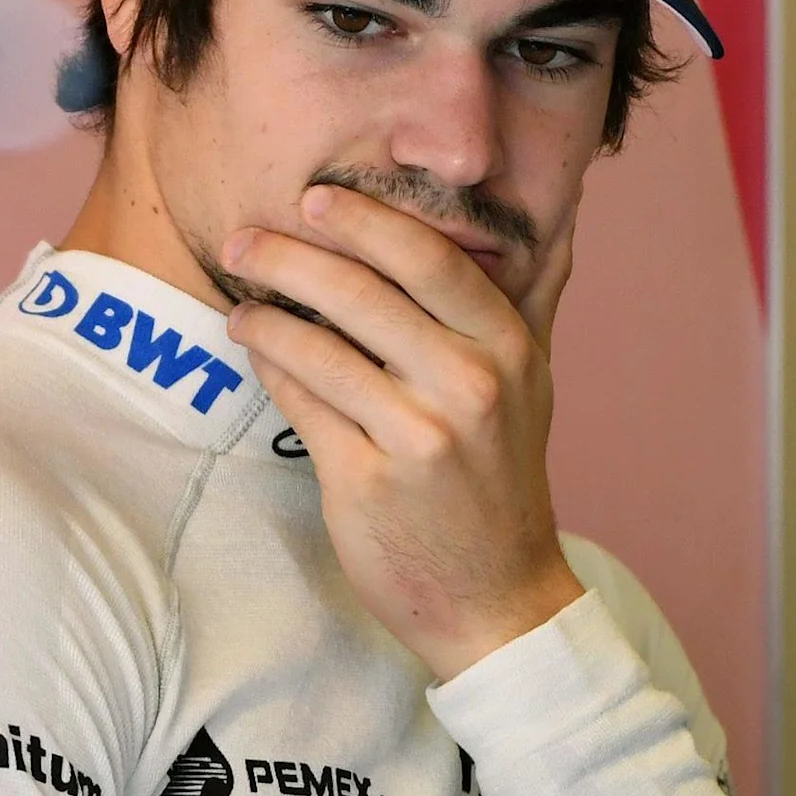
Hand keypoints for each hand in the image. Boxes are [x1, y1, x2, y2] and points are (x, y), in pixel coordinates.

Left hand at [221, 184, 584, 680]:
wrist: (497, 597)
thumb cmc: (500, 479)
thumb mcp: (534, 382)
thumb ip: (532, 295)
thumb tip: (556, 210)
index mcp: (509, 348)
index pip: (430, 260)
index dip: (366, 221)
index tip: (314, 198)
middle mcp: (471, 385)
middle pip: (363, 294)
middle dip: (290, 256)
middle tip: (242, 239)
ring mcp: (419, 436)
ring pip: (319, 349)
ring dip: (265, 317)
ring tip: (239, 305)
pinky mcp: (367, 482)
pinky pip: (302, 404)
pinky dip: (272, 370)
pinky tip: (257, 356)